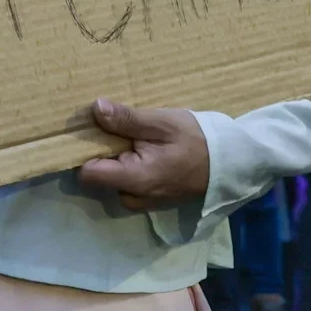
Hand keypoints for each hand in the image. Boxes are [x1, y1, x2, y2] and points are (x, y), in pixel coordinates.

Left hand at [78, 99, 210, 211]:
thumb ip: (127, 119)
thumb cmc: (196, 140)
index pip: (86, 174)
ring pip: (110, 178)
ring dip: (116, 157)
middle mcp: (132, 197)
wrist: (228, 163)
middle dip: (101, 151)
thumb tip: (95, 109)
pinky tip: (143, 149)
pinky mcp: (148, 198)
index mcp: (134, 180)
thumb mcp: (162, 123)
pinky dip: (128, 165)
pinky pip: (125, 182)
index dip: (82, 151)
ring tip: (134, 137)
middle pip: (97, 175)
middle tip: (118, 129)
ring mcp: (140, 201)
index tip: (89, 130)